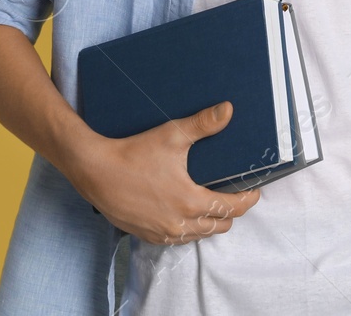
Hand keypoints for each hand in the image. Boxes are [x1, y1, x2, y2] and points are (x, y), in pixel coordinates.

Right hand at [66, 101, 260, 245]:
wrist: (94, 171)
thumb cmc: (134, 153)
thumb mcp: (172, 136)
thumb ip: (203, 124)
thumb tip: (227, 110)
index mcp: (190, 202)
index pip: (232, 208)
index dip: (248, 200)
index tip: (255, 190)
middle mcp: (178, 224)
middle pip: (220, 226)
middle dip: (231, 211)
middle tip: (233, 192)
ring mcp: (161, 233)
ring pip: (199, 235)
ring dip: (210, 222)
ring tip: (211, 201)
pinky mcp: (146, 235)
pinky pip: (177, 240)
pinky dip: (188, 229)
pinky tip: (185, 212)